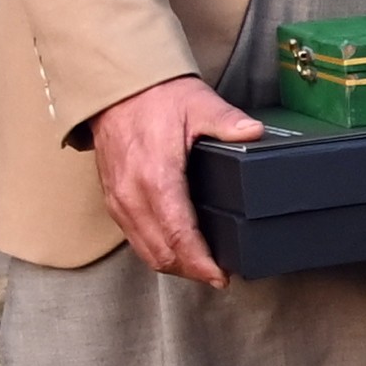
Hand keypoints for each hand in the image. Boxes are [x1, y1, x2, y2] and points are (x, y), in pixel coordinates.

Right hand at [86, 72, 263, 288]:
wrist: (115, 89)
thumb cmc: (157, 96)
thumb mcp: (199, 103)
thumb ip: (228, 122)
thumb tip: (254, 133)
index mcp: (156, 177)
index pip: (179, 234)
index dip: (200, 262)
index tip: (221, 277)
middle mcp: (132, 194)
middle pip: (161, 250)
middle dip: (190, 270)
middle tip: (217, 277)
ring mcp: (118, 198)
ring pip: (144, 248)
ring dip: (172, 264)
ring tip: (200, 269)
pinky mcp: (112, 197)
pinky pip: (132, 236)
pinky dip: (153, 250)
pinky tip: (174, 250)